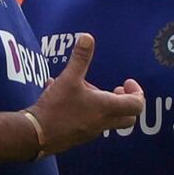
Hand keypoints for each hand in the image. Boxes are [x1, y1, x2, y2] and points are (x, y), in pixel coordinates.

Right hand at [30, 33, 143, 153]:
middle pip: (128, 118)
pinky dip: (87, 111)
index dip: (137, 92)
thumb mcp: (68, 79)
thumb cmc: (56, 107)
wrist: (36, 135)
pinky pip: (91, 123)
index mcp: (106, 108)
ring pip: (108, 120)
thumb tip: (87, 37)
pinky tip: (67, 98)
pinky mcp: (79, 137)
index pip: (137, 105)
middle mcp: (103, 123)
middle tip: (116, 90)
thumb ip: (80, 59)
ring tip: (85, 90)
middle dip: (125, 103)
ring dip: (103, 104)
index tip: (126, 82)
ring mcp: (91, 132)